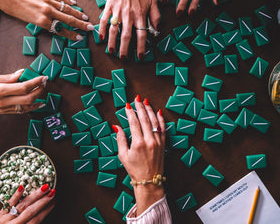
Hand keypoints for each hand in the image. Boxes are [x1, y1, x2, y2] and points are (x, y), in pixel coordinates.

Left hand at [0, 0, 93, 39]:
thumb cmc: (11, 7)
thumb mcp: (25, 20)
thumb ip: (40, 22)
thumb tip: (51, 24)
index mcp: (41, 21)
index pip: (61, 29)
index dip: (71, 34)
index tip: (80, 38)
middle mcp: (46, 11)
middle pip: (68, 19)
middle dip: (80, 25)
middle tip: (90, 28)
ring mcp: (47, 0)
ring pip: (66, 8)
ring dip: (77, 13)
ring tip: (85, 17)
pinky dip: (68, 1)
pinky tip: (74, 4)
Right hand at [0, 69, 45, 122]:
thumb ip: (7, 77)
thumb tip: (22, 73)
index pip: (24, 87)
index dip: (36, 82)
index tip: (43, 77)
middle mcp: (3, 102)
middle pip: (29, 98)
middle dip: (40, 90)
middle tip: (45, 82)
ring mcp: (4, 109)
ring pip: (27, 107)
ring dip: (38, 99)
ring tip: (43, 90)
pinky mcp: (3, 112)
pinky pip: (21, 111)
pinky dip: (31, 106)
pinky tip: (38, 102)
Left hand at [0, 184, 54, 223]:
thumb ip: (33, 223)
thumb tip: (45, 211)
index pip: (36, 219)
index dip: (46, 210)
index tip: (54, 201)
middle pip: (30, 211)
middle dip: (43, 201)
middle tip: (52, 192)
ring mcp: (6, 220)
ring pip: (22, 205)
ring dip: (34, 195)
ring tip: (44, 188)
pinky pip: (8, 204)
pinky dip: (15, 195)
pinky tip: (22, 187)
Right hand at [99, 0, 159, 59]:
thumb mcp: (154, 0)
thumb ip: (156, 16)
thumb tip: (157, 29)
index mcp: (140, 14)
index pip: (141, 35)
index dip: (141, 47)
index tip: (140, 56)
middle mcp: (128, 15)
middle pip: (126, 36)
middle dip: (125, 49)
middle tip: (124, 58)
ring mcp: (117, 11)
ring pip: (113, 31)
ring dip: (112, 43)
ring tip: (112, 51)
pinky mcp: (109, 6)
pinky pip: (103, 20)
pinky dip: (100, 30)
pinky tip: (100, 38)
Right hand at [114, 95, 165, 214]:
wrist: (150, 180)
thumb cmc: (134, 170)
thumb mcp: (123, 156)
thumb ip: (120, 139)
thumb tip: (116, 126)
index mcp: (138, 143)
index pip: (134, 122)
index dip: (130, 112)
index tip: (127, 106)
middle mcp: (149, 141)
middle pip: (144, 119)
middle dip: (140, 107)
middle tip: (136, 98)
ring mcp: (158, 141)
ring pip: (154, 121)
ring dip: (150, 110)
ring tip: (145, 102)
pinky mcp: (163, 144)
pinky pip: (163, 128)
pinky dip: (160, 119)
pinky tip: (157, 111)